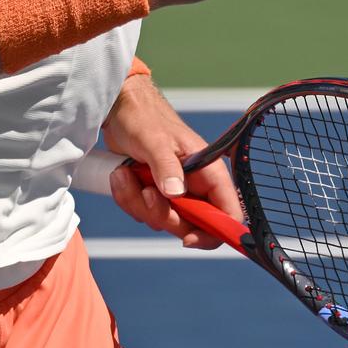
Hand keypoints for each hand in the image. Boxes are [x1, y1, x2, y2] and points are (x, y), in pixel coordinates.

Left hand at [101, 75, 243, 249]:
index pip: (228, 214)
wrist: (119, 110)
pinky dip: (127, 198)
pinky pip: (142, 212)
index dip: (213, 232)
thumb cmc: (144, 118)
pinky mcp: (153, 194)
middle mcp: (195, 186)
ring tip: (126, 173)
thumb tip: (175, 194)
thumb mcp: (155, 141)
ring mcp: (173, 192)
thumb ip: (167, 167)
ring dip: (138, 203)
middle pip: (190, 226)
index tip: (187, 237)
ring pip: (162, 221)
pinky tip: (121, 175)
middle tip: (145, 192)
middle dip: (162, 214)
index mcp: (209, 172)